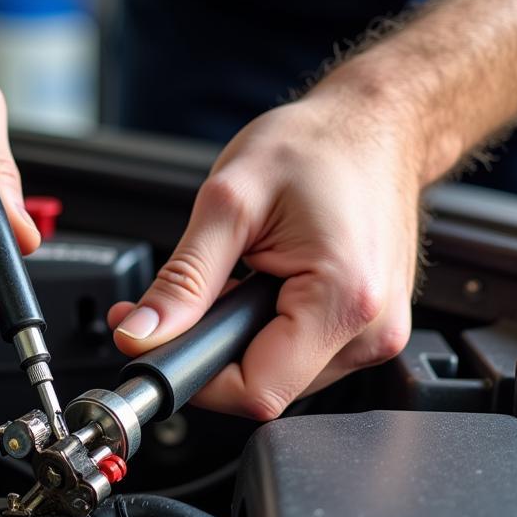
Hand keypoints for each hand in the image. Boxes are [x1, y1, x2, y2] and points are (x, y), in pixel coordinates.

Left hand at [107, 90, 421, 418]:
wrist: (372, 125)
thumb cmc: (315, 147)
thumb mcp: (229, 203)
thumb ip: (183, 279)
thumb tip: (141, 335)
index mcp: (343, 300)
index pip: (255, 391)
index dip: (196, 377)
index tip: (160, 346)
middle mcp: (371, 330)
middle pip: (266, 385)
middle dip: (210, 351)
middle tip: (187, 299)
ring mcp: (375, 333)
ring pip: (280, 373)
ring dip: (237, 339)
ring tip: (236, 278)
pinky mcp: (368, 327)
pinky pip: (301, 354)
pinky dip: (265, 329)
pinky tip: (262, 284)